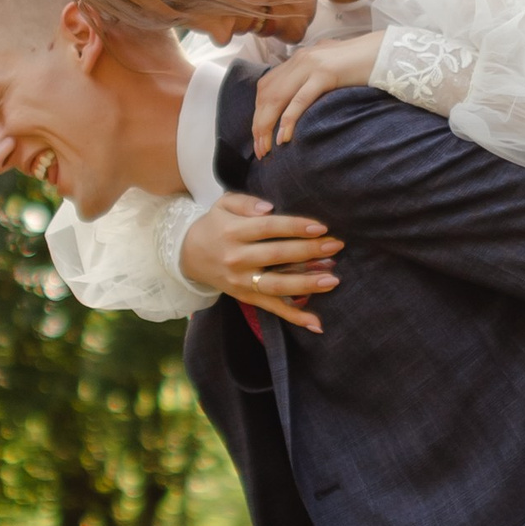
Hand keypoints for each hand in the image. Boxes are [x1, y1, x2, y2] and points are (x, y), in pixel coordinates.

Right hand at [181, 193, 342, 333]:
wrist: (188, 255)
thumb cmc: (215, 225)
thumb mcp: (223, 205)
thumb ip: (246, 202)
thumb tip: (270, 208)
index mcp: (233, 232)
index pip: (268, 228)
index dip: (294, 227)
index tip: (320, 227)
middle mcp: (237, 258)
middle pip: (277, 256)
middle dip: (309, 251)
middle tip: (336, 246)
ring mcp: (241, 281)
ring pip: (276, 285)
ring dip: (306, 284)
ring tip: (333, 280)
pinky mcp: (245, 297)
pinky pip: (272, 308)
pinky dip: (295, 317)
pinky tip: (317, 323)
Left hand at [253, 32, 384, 150]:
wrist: (384, 51)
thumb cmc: (360, 66)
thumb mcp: (328, 71)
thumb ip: (311, 82)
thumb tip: (297, 106)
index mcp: (298, 59)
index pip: (266, 87)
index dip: (258, 113)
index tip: (259, 137)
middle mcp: (299, 60)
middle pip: (267, 94)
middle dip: (259, 124)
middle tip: (259, 149)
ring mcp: (311, 65)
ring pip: (277, 97)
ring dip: (267, 125)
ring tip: (266, 147)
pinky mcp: (326, 73)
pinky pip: (300, 99)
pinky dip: (288, 118)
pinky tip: (284, 136)